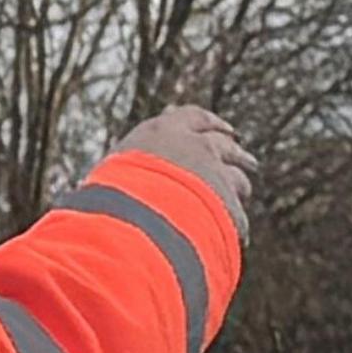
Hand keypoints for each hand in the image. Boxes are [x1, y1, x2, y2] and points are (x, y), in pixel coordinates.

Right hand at [112, 106, 256, 234]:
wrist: (133, 217)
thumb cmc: (107, 198)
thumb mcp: (107, 181)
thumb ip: (123, 180)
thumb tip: (111, 191)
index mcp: (161, 133)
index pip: (190, 117)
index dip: (207, 122)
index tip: (221, 128)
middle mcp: (193, 147)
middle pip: (223, 142)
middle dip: (233, 150)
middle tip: (244, 157)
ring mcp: (215, 174)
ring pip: (237, 175)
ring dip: (239, 183)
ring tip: (243, 189)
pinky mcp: (228, 205)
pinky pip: (237, 216)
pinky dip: (235, 225)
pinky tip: (238, 235)